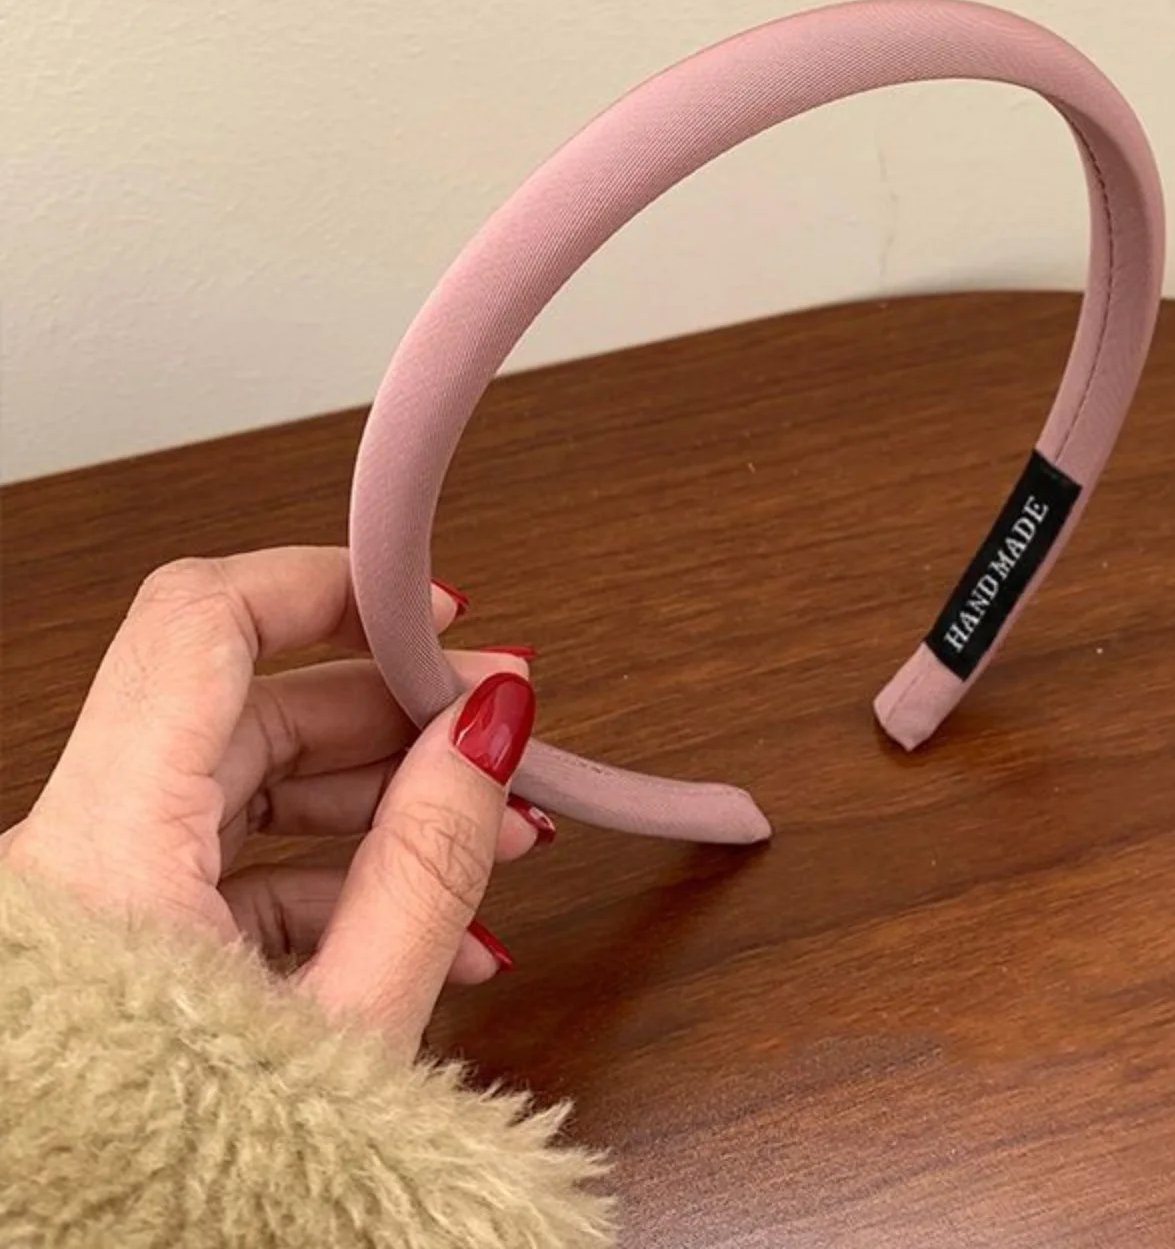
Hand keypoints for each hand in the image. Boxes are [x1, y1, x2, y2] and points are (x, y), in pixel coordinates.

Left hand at [0, 546, 552, 1047]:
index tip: (427, 605)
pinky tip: (437, 924)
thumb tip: (491, 724)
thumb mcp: (350, 1027)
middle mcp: (76, 853)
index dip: (323, 587)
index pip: (200, 623)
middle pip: (243, 711)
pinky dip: (337, 879)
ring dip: (378, 802)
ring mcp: (95, 902)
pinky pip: (230, 874)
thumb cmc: (184, 1200)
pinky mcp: (120, 950)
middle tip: (498, 725)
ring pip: (244, 793)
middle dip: (389, 714)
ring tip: (495, 839)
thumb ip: (430, 855)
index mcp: (105, 850)